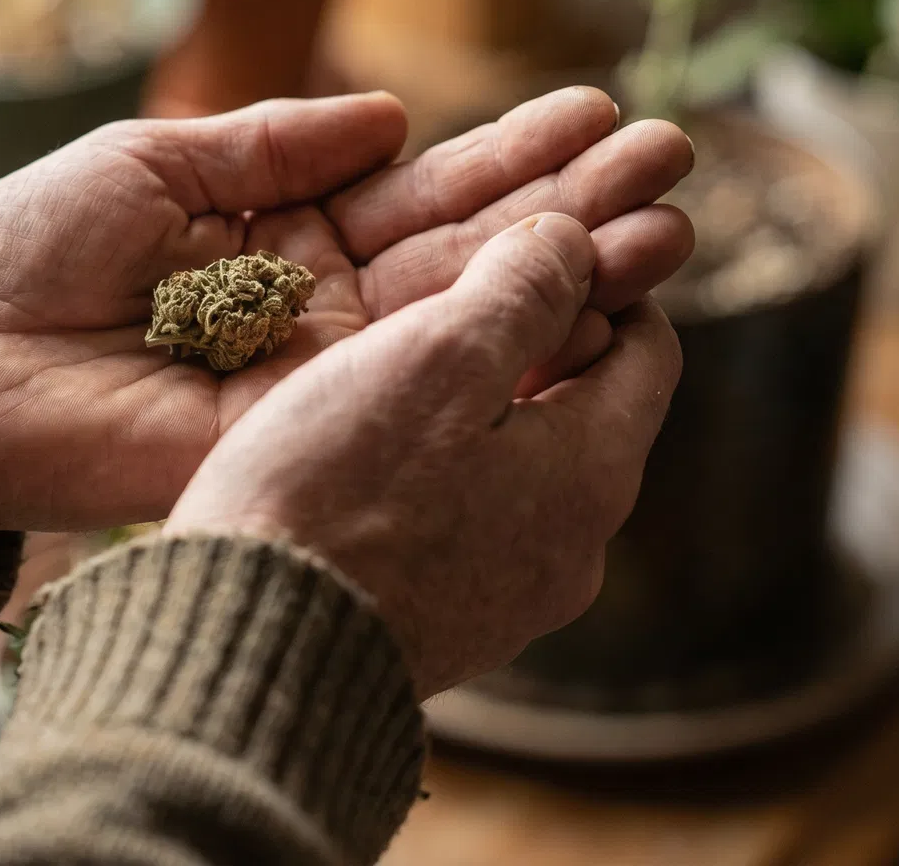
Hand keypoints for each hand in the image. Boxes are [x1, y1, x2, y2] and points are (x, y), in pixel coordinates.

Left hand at [0, 88, 692, 535]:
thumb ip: (277, 146)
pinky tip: (587, 313)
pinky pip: (415, 389)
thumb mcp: (157, 164)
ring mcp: (319, 374)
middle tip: (672, 163)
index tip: (599, 117)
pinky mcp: (303, 429)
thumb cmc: (28, 249)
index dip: (510, 158)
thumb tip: (394, 116)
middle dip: (571, 209)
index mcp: (284, 234)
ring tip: (665, 223)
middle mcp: (318, 308)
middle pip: (467, 255)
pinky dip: (502, 354)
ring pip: (463, 322)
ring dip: (566, 275)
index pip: (422, 194)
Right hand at [165, 214, 683, 695]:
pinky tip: (362, 459)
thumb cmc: (337, 494)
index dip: (596, 278)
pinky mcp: (442, 631)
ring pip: (520, 469)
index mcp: (594, 475)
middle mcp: (573, 551)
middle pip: (582, 411)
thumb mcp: (434, 357)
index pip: (647, 348)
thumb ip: (519, 289)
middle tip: (450, 295)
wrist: (252, 657)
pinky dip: (436, 474)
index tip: (527, 244)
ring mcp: (507, 602)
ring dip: (477, 411)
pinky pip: (463, 526)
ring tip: (393, 370)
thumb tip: (572, 240)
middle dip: (532, 342)